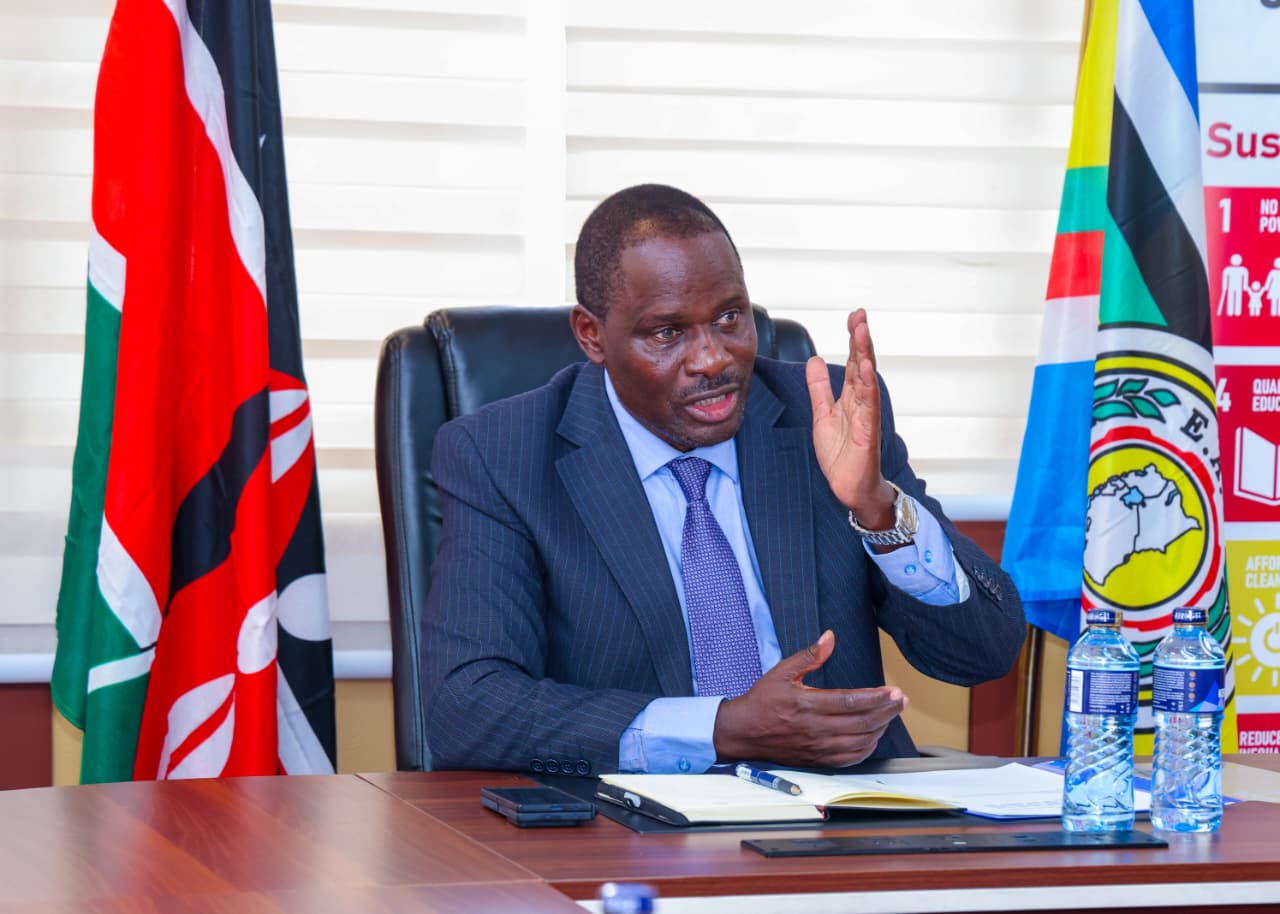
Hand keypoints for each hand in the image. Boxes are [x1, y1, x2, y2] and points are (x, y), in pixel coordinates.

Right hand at [712, 631, 907, 767]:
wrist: (744, 732)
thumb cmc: (762, 701)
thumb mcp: (782, 671)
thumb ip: (810, 655)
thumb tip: (829, 637)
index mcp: (807, 704)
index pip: (850, 702)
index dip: (876, 698)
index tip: (893, 691)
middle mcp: (815, 729)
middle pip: (862, 722)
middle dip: (887, 711)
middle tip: (901, 700)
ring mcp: (818, 747)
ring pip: (860, 741)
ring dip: (881, 728)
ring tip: (891, 713)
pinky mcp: (818, 760)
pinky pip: (851, 758)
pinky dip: (868, 747)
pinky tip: (874, 735)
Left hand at [805, 309, 895, 529]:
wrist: (850, 487)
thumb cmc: (841, 454)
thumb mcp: (823, 414)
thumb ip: (820, 388)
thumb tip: (815, 361)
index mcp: (851, 397)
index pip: (853, 361)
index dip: (853, 339)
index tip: (854, 316)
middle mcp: (862, 402)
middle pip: (862, 364)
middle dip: (861, 339)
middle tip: (860, 314)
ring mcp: (867, 416)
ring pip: (866, 380)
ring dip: (865, 354)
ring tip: (862, 331)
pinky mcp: (868, 433)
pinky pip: (868, 406)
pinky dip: (867, 386)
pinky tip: (865, 367)